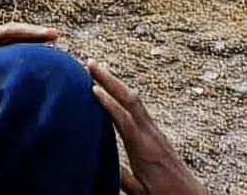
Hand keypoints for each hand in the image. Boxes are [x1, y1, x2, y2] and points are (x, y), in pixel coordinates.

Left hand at [0, 22, 58, 99]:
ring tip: (54, 41)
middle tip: (55, 34)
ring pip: (16, 39)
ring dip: (33, 40)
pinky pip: (15, 48)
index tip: (45, 34)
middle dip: (34, 32)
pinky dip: (28, 49)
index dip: (26, 33)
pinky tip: (42, 57)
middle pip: (15, 31)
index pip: (7, 32)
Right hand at [87, 59, 208, 194]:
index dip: (108, 104)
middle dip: (109, 80)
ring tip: (98, 69)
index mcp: (144, 150)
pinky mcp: (155, 132)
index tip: (92, 88)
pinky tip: (115, 88)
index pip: (125, 120)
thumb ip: (123, 178)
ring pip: (135, 100)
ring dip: (116, 82)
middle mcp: (151, 135)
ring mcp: (155, 131)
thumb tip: (102, 162)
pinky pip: (138, 106)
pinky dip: (123, 92)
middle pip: (130, 100)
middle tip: (90, 63)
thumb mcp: (141, 193)